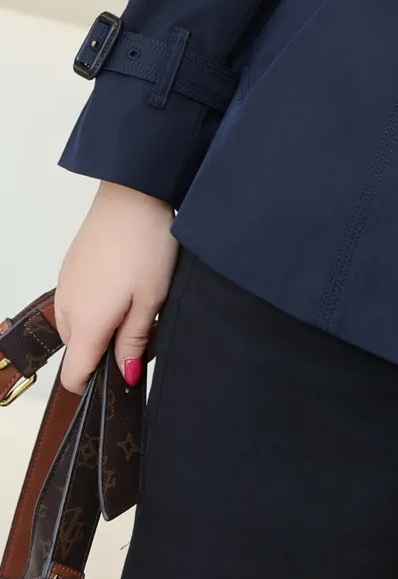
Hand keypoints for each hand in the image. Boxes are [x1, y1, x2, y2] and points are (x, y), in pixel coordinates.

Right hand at [53, 181, 178, 395]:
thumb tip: (126, 376)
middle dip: (109, 351)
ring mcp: (65, 286)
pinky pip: (79, 301)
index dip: (95, 385)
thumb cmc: (146, 245)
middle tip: (147, 329)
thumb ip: (134, 342)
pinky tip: (128, 281)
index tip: (123, 377)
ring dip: (105, 325)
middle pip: (80, 350)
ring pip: (80, 325)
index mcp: (85, 322)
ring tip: (141, 300)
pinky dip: (100, 304)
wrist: (132, 193)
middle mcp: (66, 308)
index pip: (74, 376)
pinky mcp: (70, 268)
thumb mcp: (150, 298)